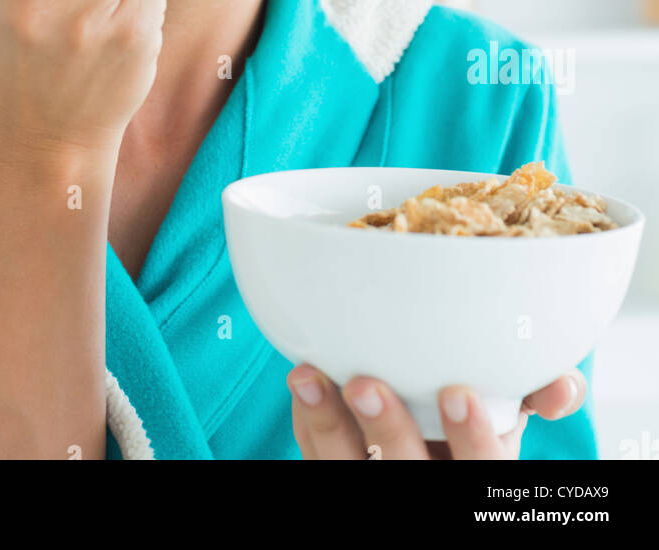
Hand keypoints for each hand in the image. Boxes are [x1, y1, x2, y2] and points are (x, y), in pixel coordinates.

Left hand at [287, 365, 586, 458]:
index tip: (458, 393)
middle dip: (387, 431)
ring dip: (326, 424)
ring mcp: (379, 487)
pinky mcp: (341, 479)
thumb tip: (565, 382)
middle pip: (405, 474)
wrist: (432, 464)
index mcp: (476, 481)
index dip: (472, 440)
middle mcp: (427, 490)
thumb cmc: (469, 436)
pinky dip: (308, 421)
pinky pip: (318, 461)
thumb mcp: (507, 421)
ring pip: (349, 471)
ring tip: (309, 376)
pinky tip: (302, 385)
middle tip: (366, 383)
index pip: (481, 472)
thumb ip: (534, 394)